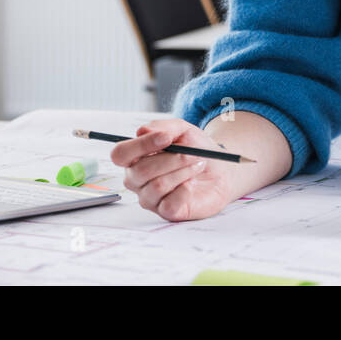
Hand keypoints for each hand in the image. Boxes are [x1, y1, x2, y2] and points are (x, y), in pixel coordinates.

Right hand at [110, 119, 235, 221]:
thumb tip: (143, 131)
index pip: (120, 154)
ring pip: (157, 185)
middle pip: (141, 170)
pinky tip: (192, 184)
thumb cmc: (196, 148)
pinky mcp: (166, 212)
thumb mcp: (182, 129)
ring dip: (183, 172)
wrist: (220, 169)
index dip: (140, 145)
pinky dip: (185, 191)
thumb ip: (163, 127)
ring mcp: (149, 198)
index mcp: (134, 158)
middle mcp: (136, 180)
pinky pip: (169, 204)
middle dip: (172, 159)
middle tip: (193, 153)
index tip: (166, 138)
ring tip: (198, 164)